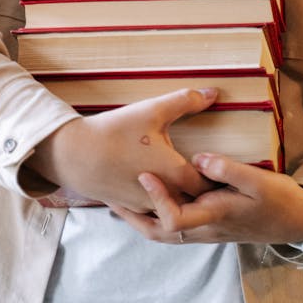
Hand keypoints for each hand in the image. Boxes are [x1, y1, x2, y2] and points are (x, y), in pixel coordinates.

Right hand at [29, 88, 217, 212]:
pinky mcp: (129, 207)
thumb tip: (214, 92)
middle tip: (215, 175)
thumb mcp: (152, 110)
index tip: (228, 168)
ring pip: (174, 208)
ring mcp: (145, 205)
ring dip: (183, 197)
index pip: (211, 185)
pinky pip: (154, 210)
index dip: (220, 178)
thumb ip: (185, 101)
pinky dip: (162, 201)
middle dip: (206, 191)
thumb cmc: (116, 131)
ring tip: (190, 179)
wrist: (74, 155)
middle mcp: (164, 197)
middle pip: (195, 202)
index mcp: (175, 174)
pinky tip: (161, 185)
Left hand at [114, 152, 302, 243]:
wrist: (294, 222)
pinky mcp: (207, 225)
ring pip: (164, 232)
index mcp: (214, 216)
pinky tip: (147, 199)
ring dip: (140, 218)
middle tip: (111, 197)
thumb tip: (198, 158)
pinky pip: (173, 226)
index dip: (157, 198)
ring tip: (119, 199)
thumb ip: (227, 169)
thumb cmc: (278, 200)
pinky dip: (155, 215)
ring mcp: (205, 230)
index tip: (145, 174)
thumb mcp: (258, 181)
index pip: (175, 218)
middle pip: (160, 232)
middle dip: (134, 217)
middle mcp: (205, 228)